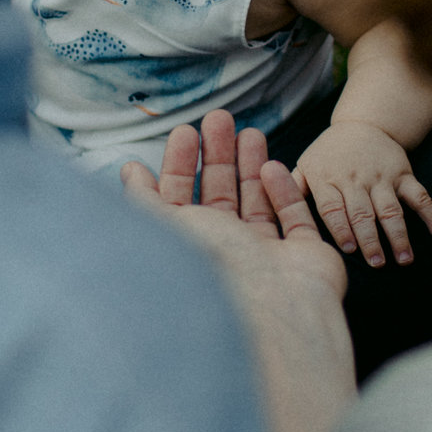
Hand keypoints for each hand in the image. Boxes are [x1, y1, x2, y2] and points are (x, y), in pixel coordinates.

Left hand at [123, 110, 356, 431]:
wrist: (274, 313)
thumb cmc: (216, 272)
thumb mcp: (168, 230)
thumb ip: (145, 200)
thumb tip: (128, 171)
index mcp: (191, 251)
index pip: (181, 202)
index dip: (180, 165)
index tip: (184, 131)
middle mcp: (226, 255)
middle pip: (220, 197)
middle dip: (218, 156)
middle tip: (219, 118)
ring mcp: (266, 258)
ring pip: (257, 203)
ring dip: (250, 166)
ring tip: (250, 131)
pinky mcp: (304, 258)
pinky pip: (293, 220)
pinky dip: (284, 192)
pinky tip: (273, 168)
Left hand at [291, 119, 431, 267]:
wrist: (363, 124)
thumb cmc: (328, 154)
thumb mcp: (305, 164)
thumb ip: (292, 188)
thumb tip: (270, 208)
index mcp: (328, 179)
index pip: (334, 207)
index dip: (341, 228)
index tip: (348, 249)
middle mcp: (355, 179)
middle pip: (363, 212)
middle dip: (370, 238)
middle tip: (377, 262)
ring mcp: (381, 177)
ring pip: (391, 208)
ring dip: (399, 233)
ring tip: (404, 258)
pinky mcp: (403, 174)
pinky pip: (419, 195)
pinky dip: (431, 214)